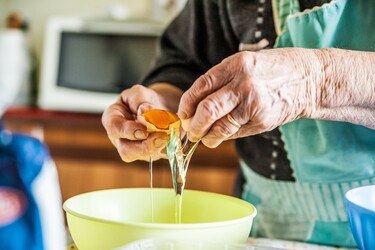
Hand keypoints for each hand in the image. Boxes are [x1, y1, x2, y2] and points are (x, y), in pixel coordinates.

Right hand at [102, 84, 169, 161]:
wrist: (156, 105)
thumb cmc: (142, 99)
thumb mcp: (138, 93)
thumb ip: (140, 101)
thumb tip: (146, 112)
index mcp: (112, 120)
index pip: (115, 129)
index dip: (129, 132)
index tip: (144, 131)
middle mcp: (121, 139)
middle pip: (127, 152)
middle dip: (144, 148)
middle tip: (161, 138)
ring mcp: (136, 149)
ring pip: (145, 156)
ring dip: (159, 148)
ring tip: (170, 137)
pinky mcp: (152, 153)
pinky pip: (160, 154)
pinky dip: (170, 147)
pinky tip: (176, 138)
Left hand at [178, 48, 323, 147]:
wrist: (308, 79)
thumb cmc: (271, 70)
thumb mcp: (244, 63)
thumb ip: (220, 81)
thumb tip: (195, 107)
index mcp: (235, 65)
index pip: (201, 87)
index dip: (186, 104)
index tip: (183, 114)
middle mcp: (244, 85)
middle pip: (207, 110)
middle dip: (194, 125)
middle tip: (191, 131)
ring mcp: (254, 105)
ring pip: (220, 128)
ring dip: (207, 137)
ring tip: (204, 138)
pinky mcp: (262, 121)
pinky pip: (235, 134)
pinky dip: (224, 137)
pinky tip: (221, 136)